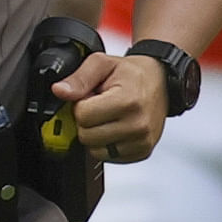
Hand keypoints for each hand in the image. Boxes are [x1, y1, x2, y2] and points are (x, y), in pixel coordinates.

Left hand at [57, 42, 173, 164]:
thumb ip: (79, 78)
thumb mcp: (103, 64)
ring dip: (96, 134)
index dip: (81, 105)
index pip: (82, 115)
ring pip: (95, 150)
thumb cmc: (133, 74)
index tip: (92, 97)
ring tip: (108, 117)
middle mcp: (138, 125)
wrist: (161, 82)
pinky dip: (107, 144)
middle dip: (87, 121)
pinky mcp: (142, 152)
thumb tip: (60, 90)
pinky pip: (109, 157)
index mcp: (128, 101)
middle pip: (87, 135)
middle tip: (100, 107)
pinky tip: (115, 128)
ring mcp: (142, 141)